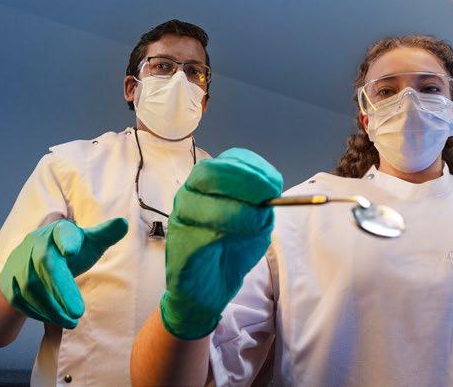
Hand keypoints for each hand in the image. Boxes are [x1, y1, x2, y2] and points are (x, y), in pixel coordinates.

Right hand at [0, 217, 128, 327]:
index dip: (67, 239)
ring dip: (53, 308)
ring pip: (32, 289)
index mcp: (57, 232)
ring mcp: (18, 264)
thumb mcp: (87, 243)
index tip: (73, 249)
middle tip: (79, 312)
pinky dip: (41, 313)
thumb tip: (124, 224)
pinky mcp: (9, 285)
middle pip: (47, 265)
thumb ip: (104, 235)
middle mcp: (35, 244)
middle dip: (62, 289)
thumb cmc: (66, 252)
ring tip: (72, 321)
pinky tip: (57, 319)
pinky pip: (23, 302)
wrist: (28, 264)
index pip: (62, 233)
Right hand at [159, 148, 282, 339]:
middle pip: (211, 172)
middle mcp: (191, 193)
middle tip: (268, 195)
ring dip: (237, 207)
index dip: (253, 167)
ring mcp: (180, 215)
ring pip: (203, 196)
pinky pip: (197, 226)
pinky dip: (222, 227)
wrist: (207, 292)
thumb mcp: (256, 226)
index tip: (275, 183)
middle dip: (245, 180)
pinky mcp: (177, 239)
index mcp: (211, 185)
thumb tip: (271, 195)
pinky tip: (238, 236)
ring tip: (257, 222)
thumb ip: (262, 208)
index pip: (229, 161)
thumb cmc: (230, 253)